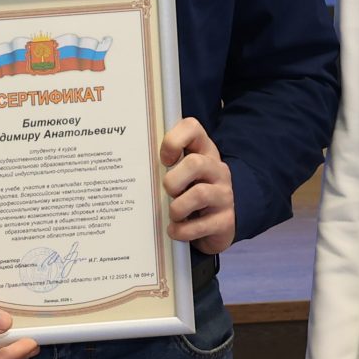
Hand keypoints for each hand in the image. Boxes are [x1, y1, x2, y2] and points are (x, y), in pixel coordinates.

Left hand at [161, 117, 235, 253]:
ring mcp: (224, 195)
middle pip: (195, 163)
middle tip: (167, 192)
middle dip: (173, 181)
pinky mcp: (225, 220)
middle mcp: (217, 170)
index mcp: (203, 152)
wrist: (217, 226)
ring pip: (199, 194)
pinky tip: (175, 230)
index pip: (192, 128)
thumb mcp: (181, 175)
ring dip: (177, 208)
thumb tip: (133, 167)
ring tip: (172, 215)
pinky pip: (200, 225)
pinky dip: (181, 230)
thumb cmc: (189, 195)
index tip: (164, 160)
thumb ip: (164, 166)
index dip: (173, 140)